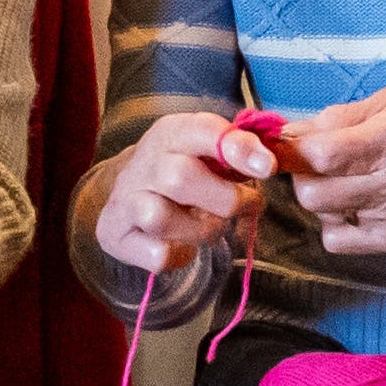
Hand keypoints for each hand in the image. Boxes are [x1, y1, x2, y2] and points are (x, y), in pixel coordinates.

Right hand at [92, 108, 277, 278]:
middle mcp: (143, 164)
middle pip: (181, 177)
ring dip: (202, 229)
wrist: (125, 195)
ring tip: (215, 227)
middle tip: (250, 205)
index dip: (237, 148)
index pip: (202, 130)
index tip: (267, 167)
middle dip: (227, 198)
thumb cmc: (182, 171)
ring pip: (161, 217)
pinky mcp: (117, 235)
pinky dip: (178, 256)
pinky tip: (183, 246)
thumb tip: (267, 160)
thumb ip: (237, 152)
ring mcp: (126, 201)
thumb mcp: (207, 152)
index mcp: (170, 134)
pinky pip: (155, 254)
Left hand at [273, 89, 385, 254]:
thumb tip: (290, 135)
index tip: (290, 144)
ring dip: (324, 198)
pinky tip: (359, 204)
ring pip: (324, 217)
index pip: (321, 156)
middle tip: (319, 161)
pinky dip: (339, 223)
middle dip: (305, 175)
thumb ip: (337, 119)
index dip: (294, 151)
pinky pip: (340, 241)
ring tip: (349, 179)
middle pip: (314, 194)